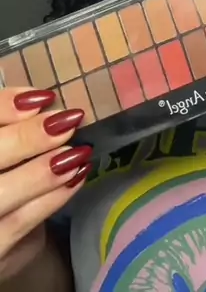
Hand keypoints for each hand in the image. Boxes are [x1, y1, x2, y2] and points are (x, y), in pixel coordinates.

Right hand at [0, 87, 91, 283]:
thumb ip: (9, 121)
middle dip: (25, 139)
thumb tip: (38, 100)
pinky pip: (20, 222)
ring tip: (77, 151)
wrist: (2, 227)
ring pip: (2, 194)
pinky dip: (51, 198)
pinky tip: (76, 176)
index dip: (3, 106)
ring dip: (43, 171)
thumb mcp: (4, 143)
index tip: (43, 98)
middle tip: (66, 123)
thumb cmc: (6, 171)